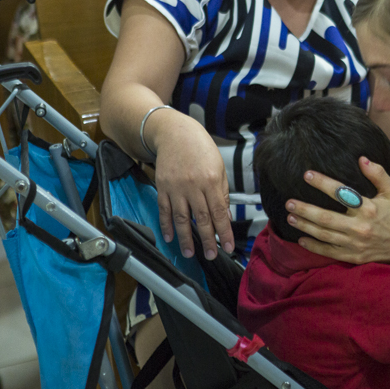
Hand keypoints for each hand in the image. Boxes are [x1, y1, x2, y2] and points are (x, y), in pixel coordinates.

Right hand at [150, 112, 234, 259]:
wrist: (176, 133)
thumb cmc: (201, 149)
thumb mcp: (219, 167)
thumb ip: (222, 193)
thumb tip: (224, 216)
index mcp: (212, 181)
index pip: (219, 212)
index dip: (223, 232)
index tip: (227, 246)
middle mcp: (194, 186)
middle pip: (201, 218)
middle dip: (207, 240)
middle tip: (211, 256)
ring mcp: (176, 187)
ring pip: (181, 218)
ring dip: (185, 238)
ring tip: (190, 253)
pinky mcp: (162, 187)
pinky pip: (164, 210)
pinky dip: (166, 225)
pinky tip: (170, 237)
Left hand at [285, 157, 389, 265]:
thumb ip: (378, 174)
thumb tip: (361, 159)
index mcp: (369, 208)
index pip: (340, 193)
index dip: (322, 183)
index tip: (307, 174)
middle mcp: (360, 226)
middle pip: (326, 217)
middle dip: (305, 209)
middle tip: (289, 202)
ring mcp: (355, 244)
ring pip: (324, 234)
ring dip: (305, 226)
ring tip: (290, 217)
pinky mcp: (354, 257)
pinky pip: (329, 252)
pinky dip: (314, 246)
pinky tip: (301, 239)